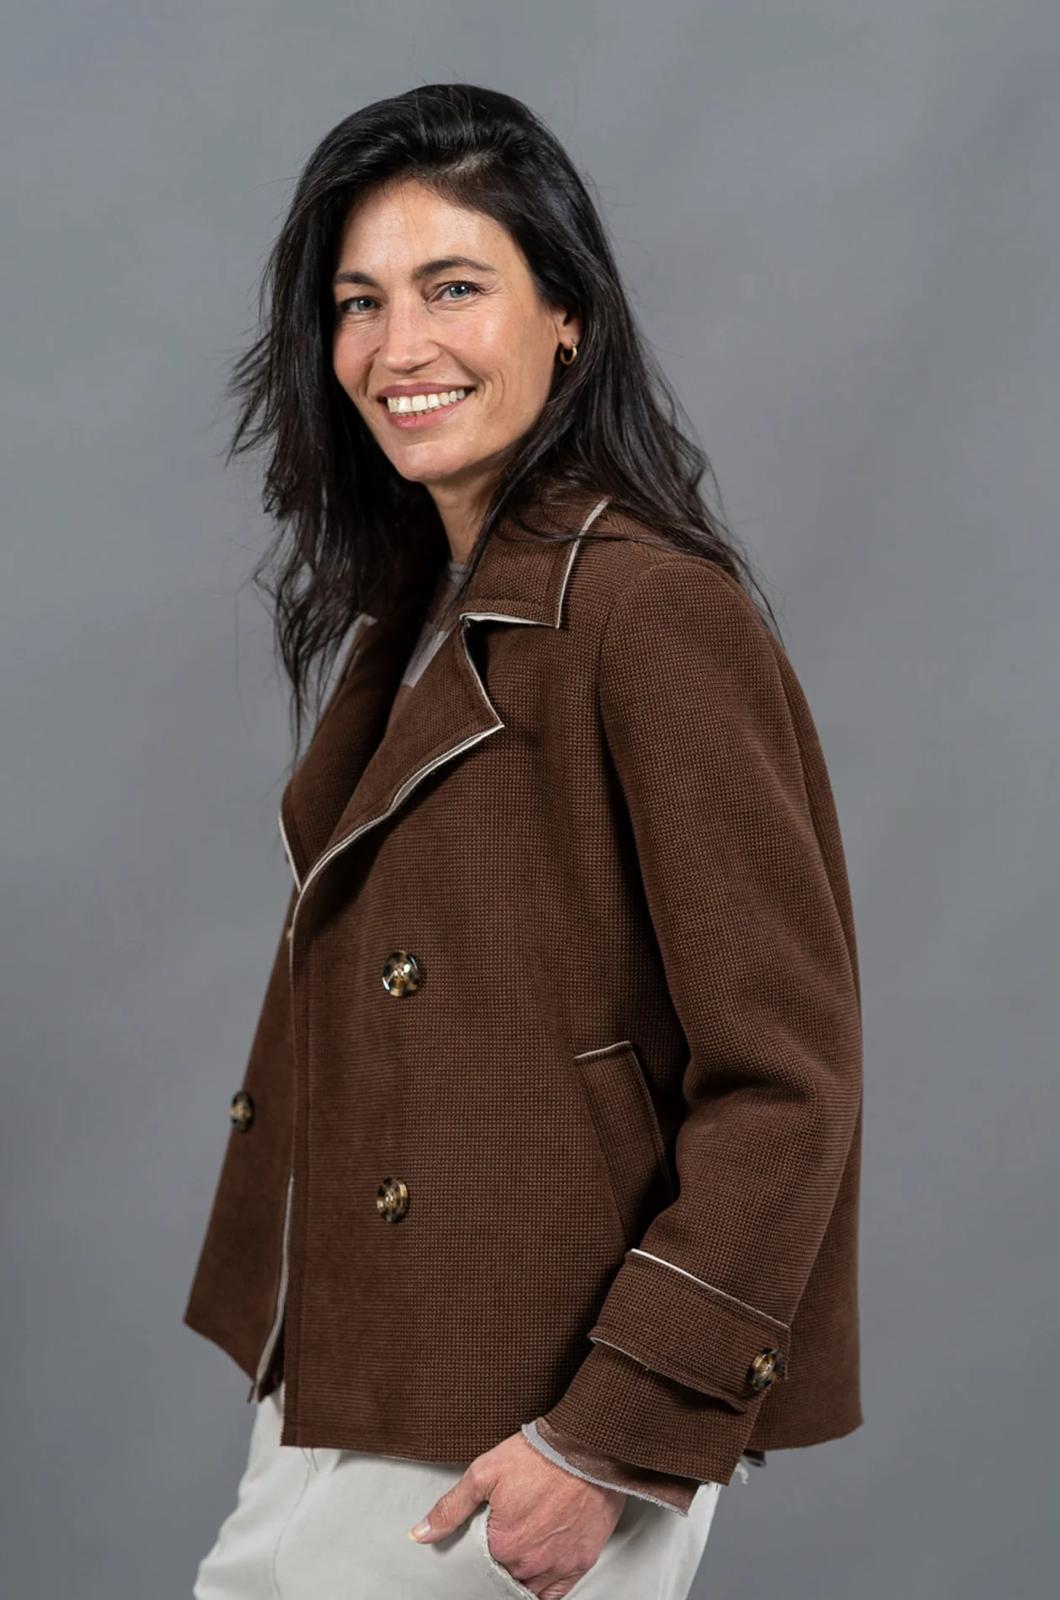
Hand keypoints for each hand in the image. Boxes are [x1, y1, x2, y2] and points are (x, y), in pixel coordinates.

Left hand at [408, 1428, 626, 1598]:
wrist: (586, 1447)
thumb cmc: (537, 1456)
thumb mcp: (485, 1472)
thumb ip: (451, 1508)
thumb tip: (420, 1534)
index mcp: (503, 1544)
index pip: (481, 1563)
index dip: (483, 1547)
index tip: (488, 1532)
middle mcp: (530, 1563)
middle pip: (506, 1574)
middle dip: (503, 1559)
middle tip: (508, 1533)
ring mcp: (558, 1565)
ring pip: (529, 1586)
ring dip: (522, 1574)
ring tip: (523, 1547)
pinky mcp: (581, 1561)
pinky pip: (556, 1595)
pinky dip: (544, 1589)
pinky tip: (539, 1574)